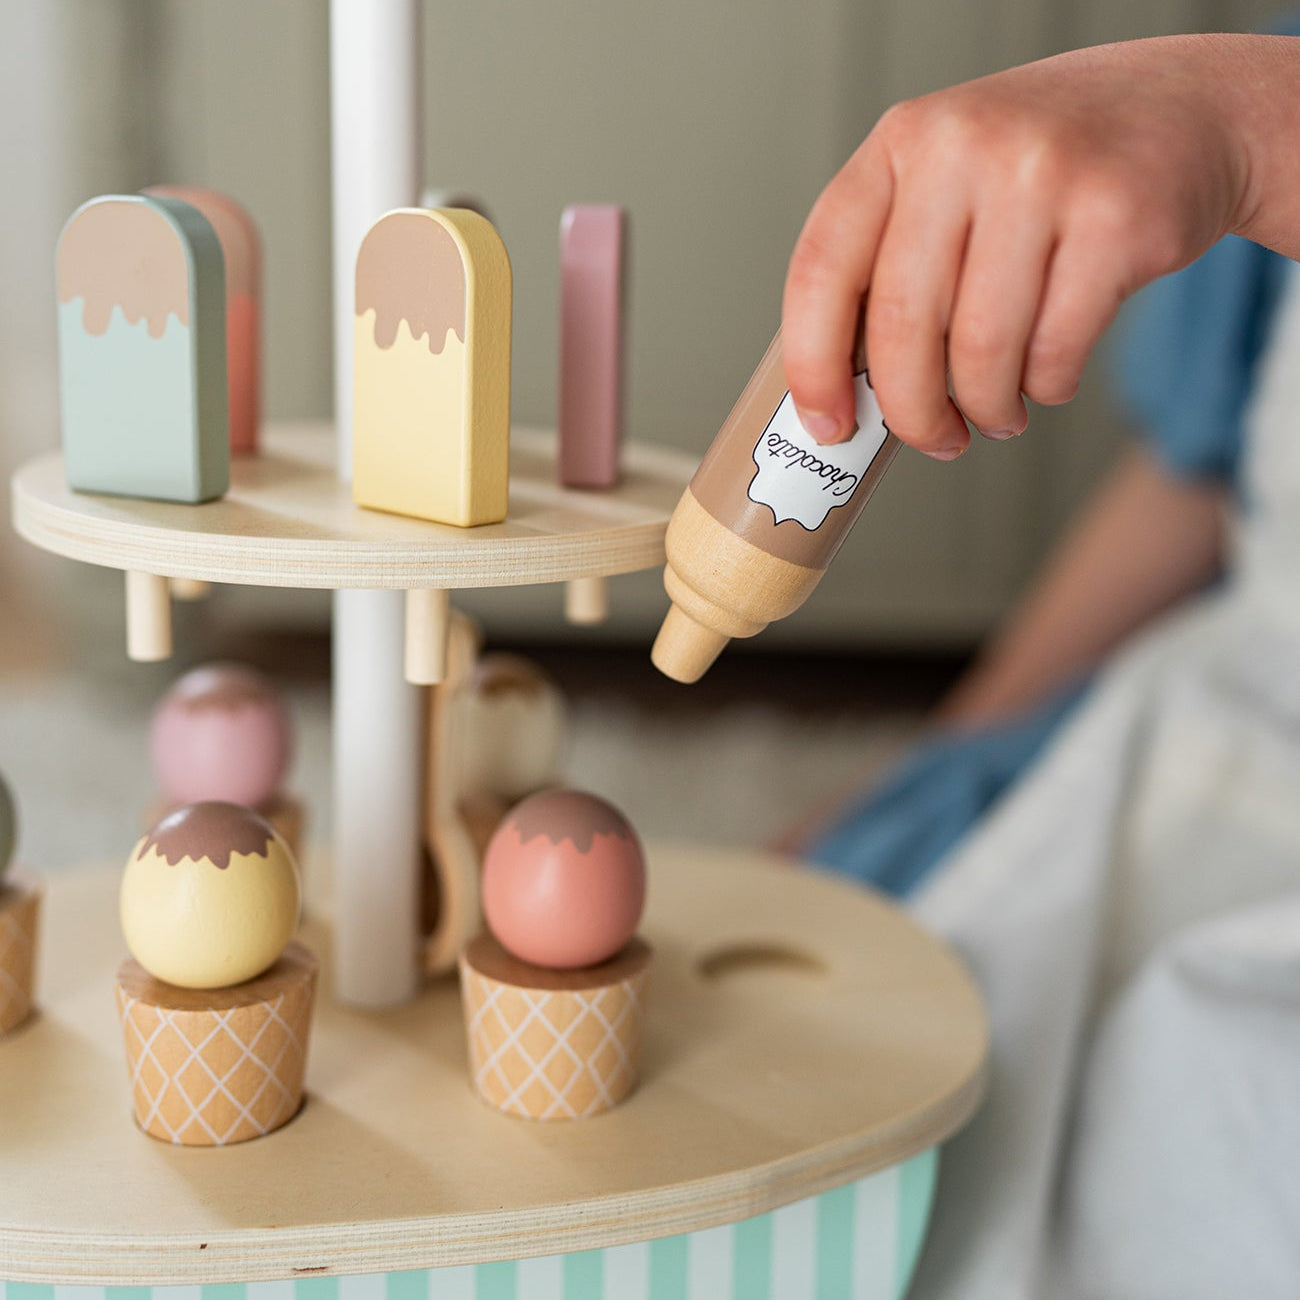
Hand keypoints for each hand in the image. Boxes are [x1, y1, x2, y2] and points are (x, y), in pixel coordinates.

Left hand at [782, 35, 1282, 457]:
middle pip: (903, 328)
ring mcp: (1042, 174)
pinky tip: (1048, 377)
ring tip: (997, 411)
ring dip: (986, 407)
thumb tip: (844, 394)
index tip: (827, 425)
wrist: (1182, 110)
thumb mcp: (947, 182)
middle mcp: (962, 146)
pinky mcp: (1116, 217)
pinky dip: (1046, 387)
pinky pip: (1054, 351)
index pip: (822, 270)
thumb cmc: (1045, 169)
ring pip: (980, 351)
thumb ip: (890, 266)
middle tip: (933, 438)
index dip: (812, 366)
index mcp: (901, 143)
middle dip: (912, 412)